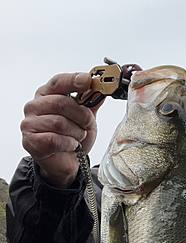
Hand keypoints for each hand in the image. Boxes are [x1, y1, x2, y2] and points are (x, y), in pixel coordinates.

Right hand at [21, 72, 103, 188]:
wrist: (67, 162)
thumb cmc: (73, 137)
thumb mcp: (86, 118)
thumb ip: (91, 103)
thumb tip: (99, 89)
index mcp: (47, 94)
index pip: (59, 82)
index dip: (73, 80)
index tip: (88, 81)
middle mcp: (34, 106)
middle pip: (61, 103)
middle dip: (81, 115)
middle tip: (88, 124)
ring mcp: (29, 123)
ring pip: (59, 123)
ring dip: (76, 132)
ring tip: (78, 137)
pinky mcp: (30, 141)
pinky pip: (54, 140)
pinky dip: (68, 144)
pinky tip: (71, 145)